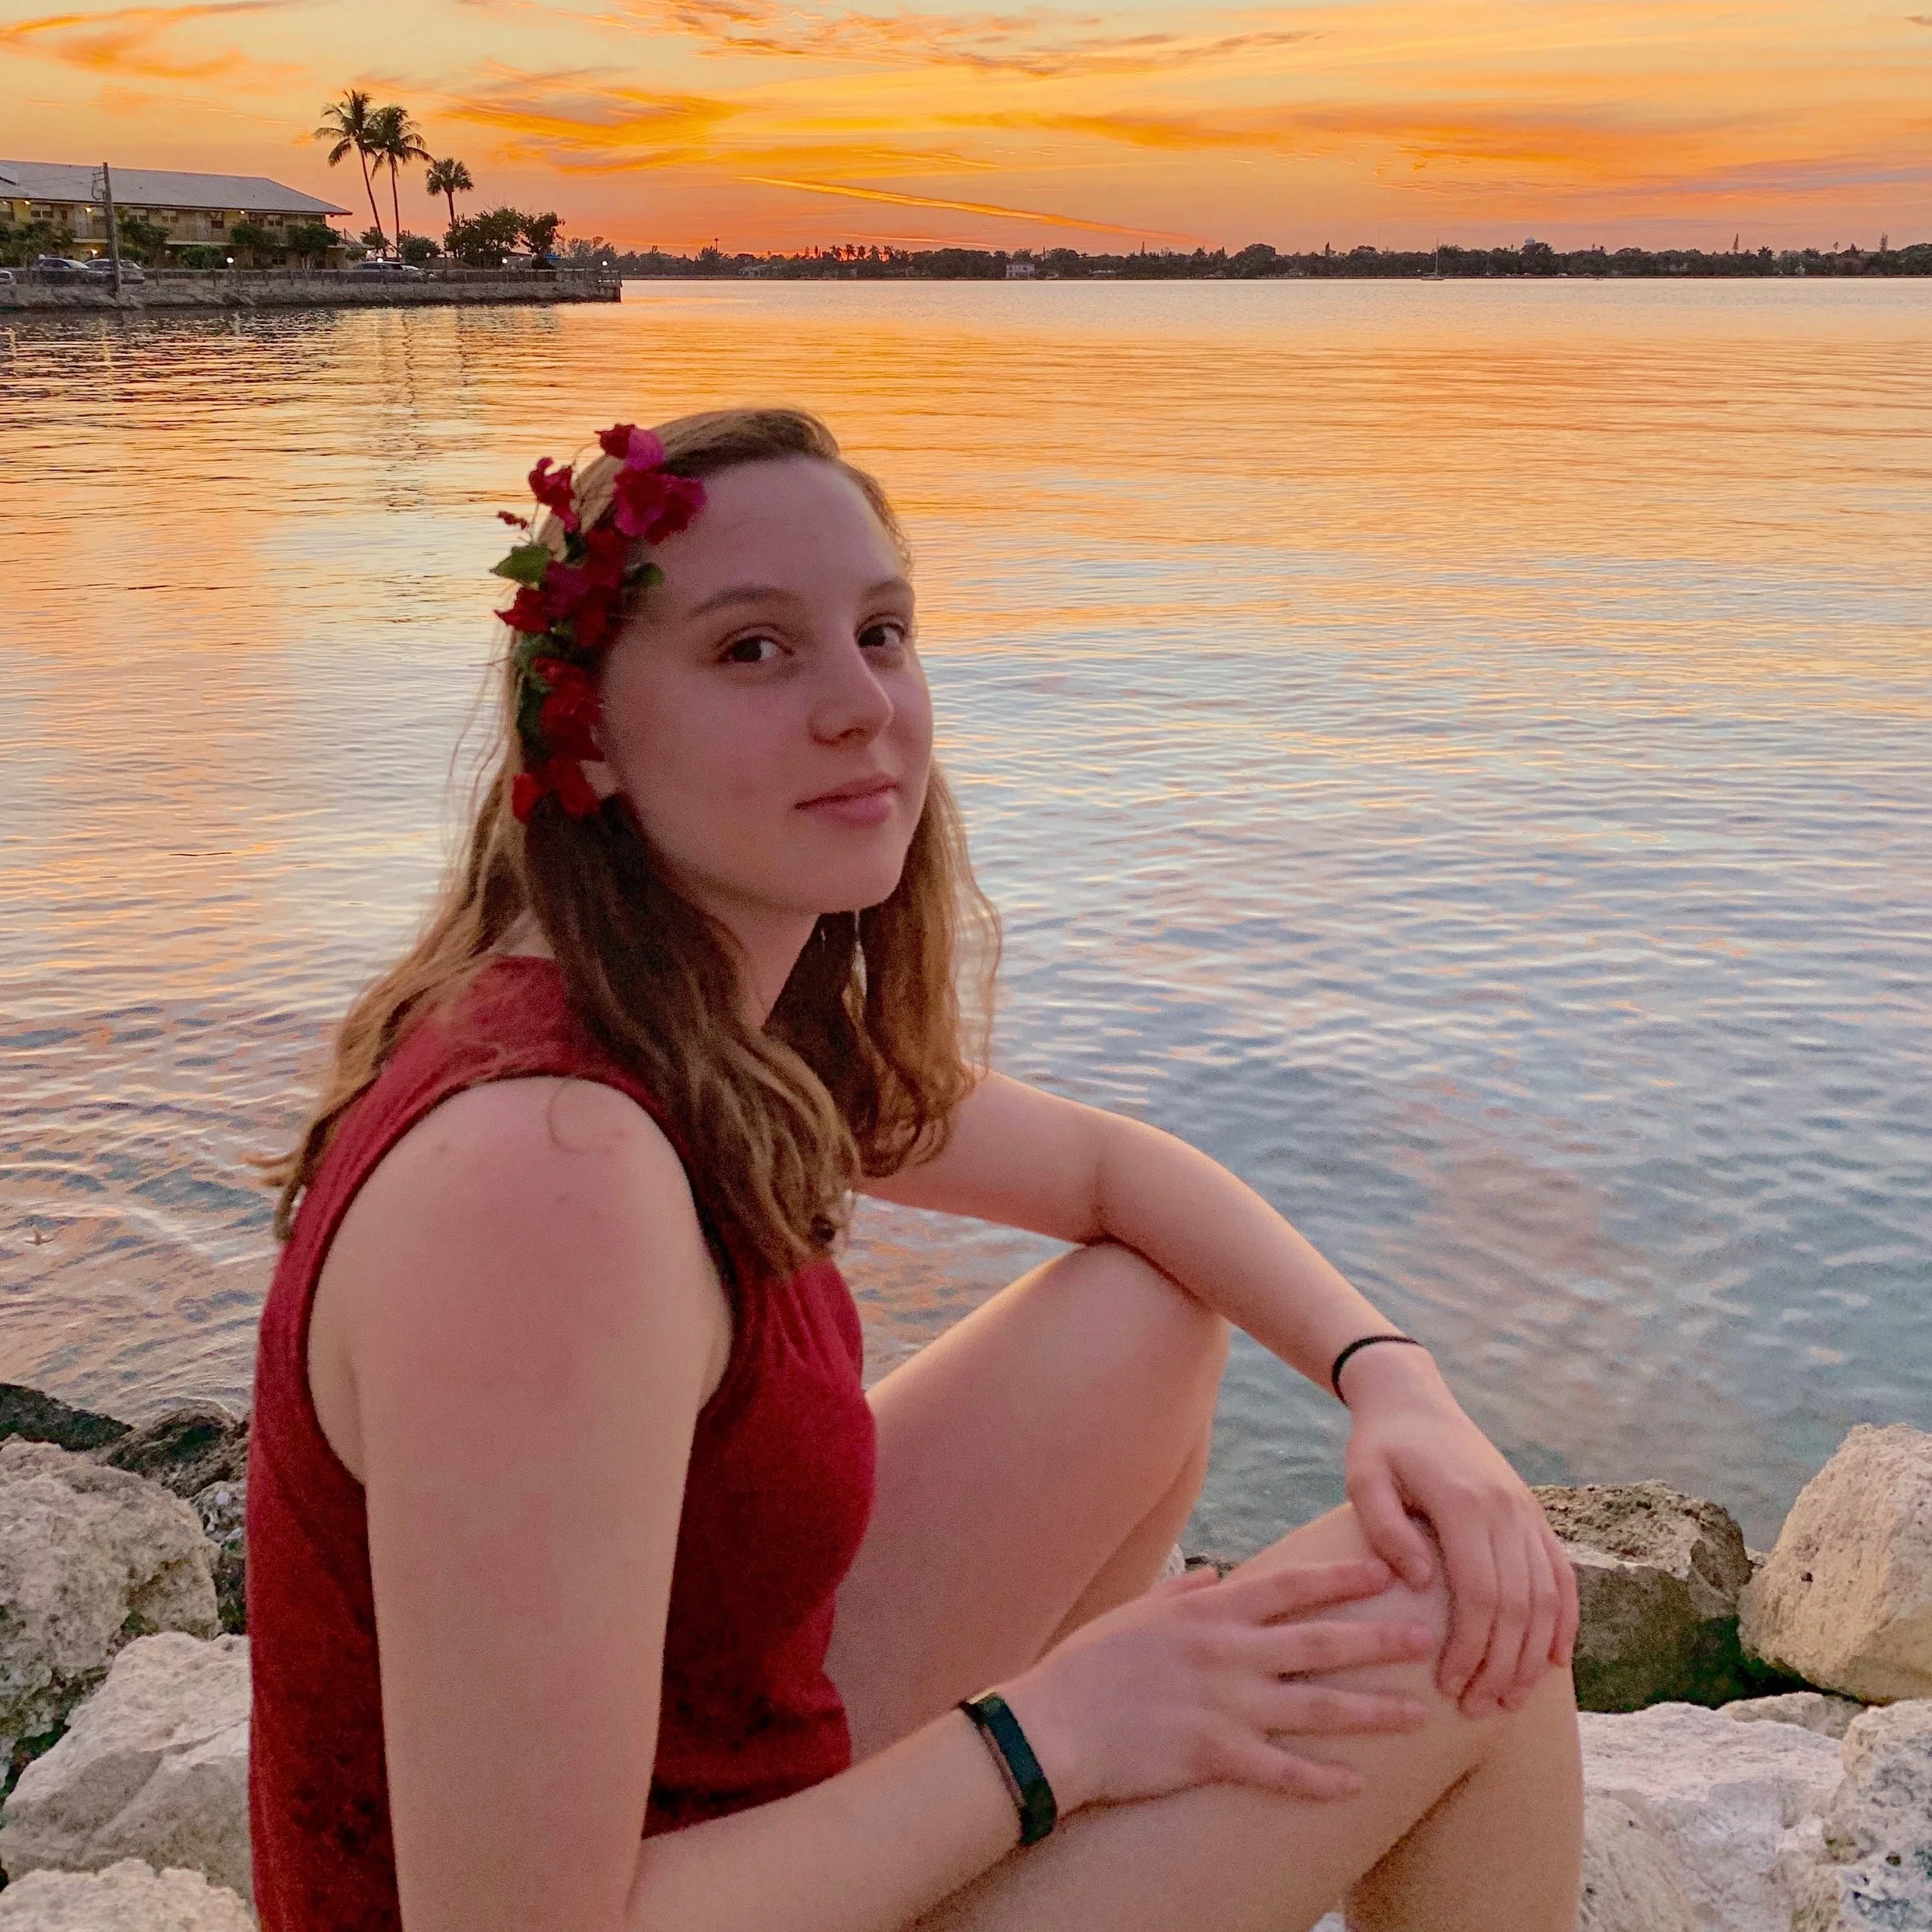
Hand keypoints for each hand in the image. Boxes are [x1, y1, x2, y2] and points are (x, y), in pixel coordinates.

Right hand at [996, 1558, 1434, 1814]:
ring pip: (1317, 1707)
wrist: (1056, 1724)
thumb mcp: (1138, 1610)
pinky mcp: (1215, 1755)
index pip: (1290, 1587)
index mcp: (1210, 1612)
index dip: (1341, 1579)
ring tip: (1419, 1715)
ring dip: (1373, 1710)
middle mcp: (1227, 1653)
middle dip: (1379, 1640)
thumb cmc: (1090, 1664)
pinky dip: (1321, 1779)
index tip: (1386, 1570)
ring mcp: (1225, 1705)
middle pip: (1320, 1643)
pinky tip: (1356, 1785)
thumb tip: (1216, 1577)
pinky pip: (1282, 1770)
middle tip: (1428, 1637)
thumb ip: (1184, 1592)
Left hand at [1336, 1347, 1578, 1718]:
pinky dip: (1563, 1621)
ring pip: (1546, 1598)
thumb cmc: (1381, 1445)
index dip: (1472, 1647)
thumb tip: (1422, 1584)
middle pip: (1519, 1605)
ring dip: (1532, 1656)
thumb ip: (1387, 1530)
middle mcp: (1507, 1509)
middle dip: (1502, 1666)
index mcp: (1464, 1502)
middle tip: (1477, 1711)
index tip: (1449, 1686)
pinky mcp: (1534, 1515)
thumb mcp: (1364, 1479)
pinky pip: (1560, 1575)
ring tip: (1508, 1701)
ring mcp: (1527, 1511)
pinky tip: (1553, 1662)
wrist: (1413, 1398)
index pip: (1481, 1593)